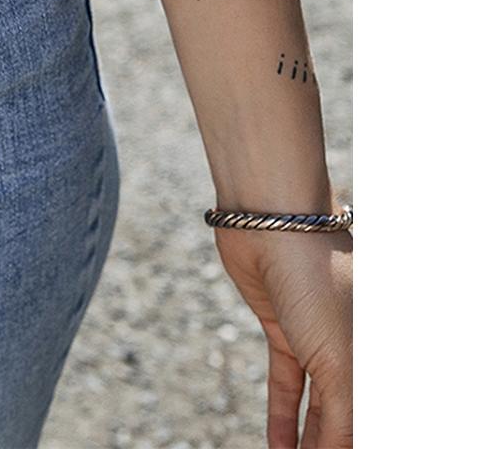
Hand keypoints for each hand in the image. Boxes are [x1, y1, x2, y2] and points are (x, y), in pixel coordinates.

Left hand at [216, 226, 352, 447]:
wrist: (271, 221)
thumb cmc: (316, 282)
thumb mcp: (337, 363)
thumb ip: (343, 420)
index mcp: (377, 355)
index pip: (370, 418)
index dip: (354, 443)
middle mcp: (355, 349)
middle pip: (346, 416)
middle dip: (330, 446)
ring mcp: (317, 339)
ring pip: (317, 407)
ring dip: (308, 442)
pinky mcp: (283, 328)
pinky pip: (287, 384)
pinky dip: (283, 418)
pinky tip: (278, 447)